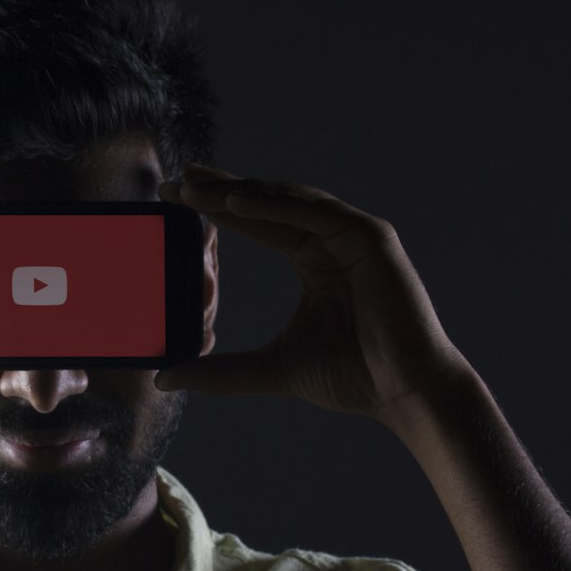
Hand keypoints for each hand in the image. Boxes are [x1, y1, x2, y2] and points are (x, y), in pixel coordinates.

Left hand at [155, 163, 472, 425]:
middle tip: (177, 179)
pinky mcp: (371, 238)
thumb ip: (222, 371)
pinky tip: (236, 201)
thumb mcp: (271, 368)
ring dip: (241, 193)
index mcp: (313, 259)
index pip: (256, 224)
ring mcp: (354, 235)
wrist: (403, 391)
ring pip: (288, 202)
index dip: (216, 210)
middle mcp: (332, 240)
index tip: (175, 200)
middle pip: (268, 204)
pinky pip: (316, 213)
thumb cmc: (352, 377)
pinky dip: (275, 205)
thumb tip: (168, 378)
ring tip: (196, 189)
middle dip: (222, 190)